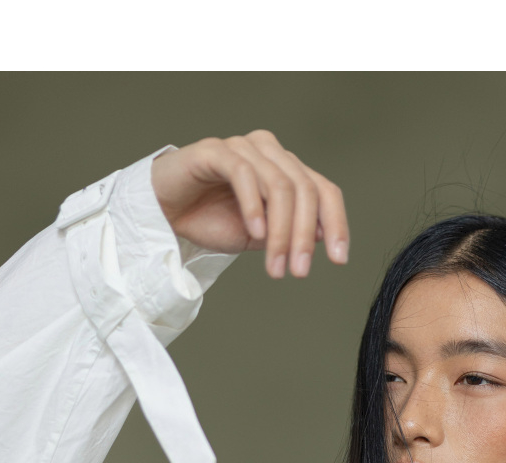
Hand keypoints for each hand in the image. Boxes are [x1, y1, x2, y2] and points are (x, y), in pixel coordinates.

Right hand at [151, 131, 348, 278]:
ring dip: (281, 232)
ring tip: (275, 266)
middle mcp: (269, 152)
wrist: (165, 213)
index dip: (338, 223)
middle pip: (305, 190)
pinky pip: (244, 174)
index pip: (324, 191)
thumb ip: (289, 231)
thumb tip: (325, 236)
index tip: (340, 260)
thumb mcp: (260, 235)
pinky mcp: (215, 151)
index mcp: (286, 170)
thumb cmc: (210, 219)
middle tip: (298, 272)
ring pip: (278, 185)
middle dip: (304, 236)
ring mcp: (243, 147)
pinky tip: (254, 233)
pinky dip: (253, 206)